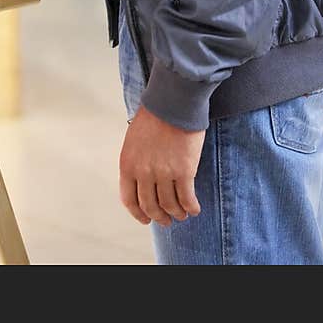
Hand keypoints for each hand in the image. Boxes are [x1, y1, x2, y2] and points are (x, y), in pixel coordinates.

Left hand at [119, 105, 204, 226]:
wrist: (172, 102)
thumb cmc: (154, 116)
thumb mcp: (134, 139)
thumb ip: (136, 161)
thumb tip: (141, 181)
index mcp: (128, 163)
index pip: (129, 199)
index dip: (138, 214)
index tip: (146, 219)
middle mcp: (144, 172)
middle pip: (150, 206)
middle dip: (159, 217)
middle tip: (166, 221)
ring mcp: (164, 173)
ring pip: (170, 206)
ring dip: (176, 214)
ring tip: (182, 214)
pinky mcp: (184, 171)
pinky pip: (187, 199)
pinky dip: (191, 207)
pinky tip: (194, 209)